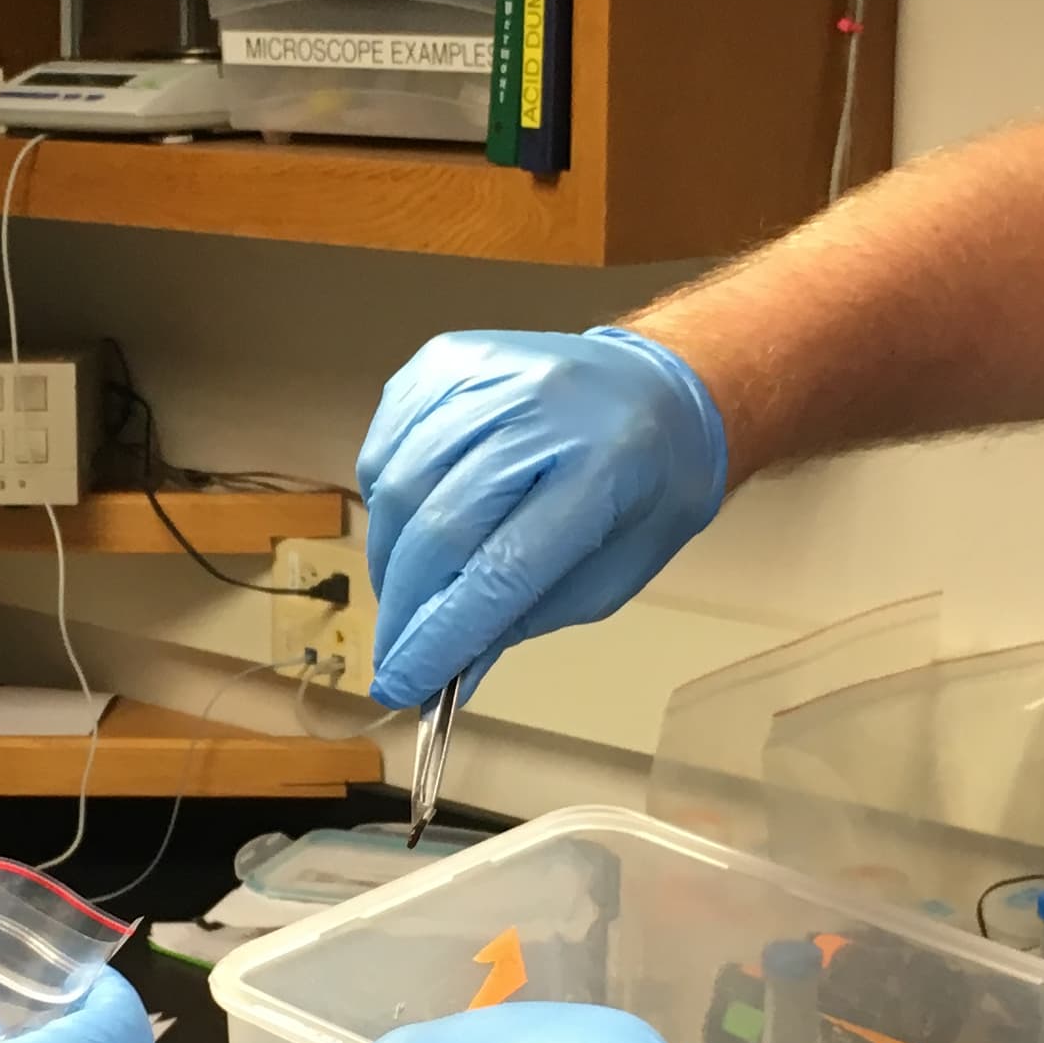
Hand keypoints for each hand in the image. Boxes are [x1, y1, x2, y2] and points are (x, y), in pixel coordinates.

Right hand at [357, 327, 729, 708]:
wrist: (659, 388)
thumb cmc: (646, 488)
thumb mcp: (608, 574)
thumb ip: (522, 617)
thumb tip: (444, 671)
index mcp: (603, 469)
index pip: (498, 571)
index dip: (439, 636)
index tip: (401, 685)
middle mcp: (541, 409)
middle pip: (438, 527)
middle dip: (404, 607)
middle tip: (395, 653)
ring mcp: (488, 373)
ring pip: (398, 484)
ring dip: (389, 557)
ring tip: (405, 592)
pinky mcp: (446, 358)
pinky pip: (387, 441)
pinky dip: (384, 498)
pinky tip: (408, 525)